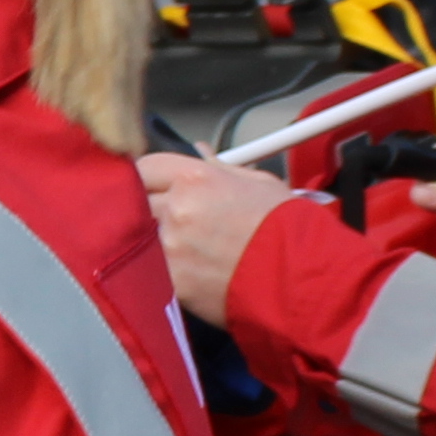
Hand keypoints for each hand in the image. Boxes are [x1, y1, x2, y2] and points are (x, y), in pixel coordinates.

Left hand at [138, 151, 304, 324]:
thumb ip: (220, 168)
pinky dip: (159, 271)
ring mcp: (169, 247)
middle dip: (146, 209)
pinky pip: (149, 270)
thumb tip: (200, 152)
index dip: (147, 178)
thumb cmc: (286, 229)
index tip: (151, 187)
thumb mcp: (259, 184)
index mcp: (195, 178)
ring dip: (150, 241)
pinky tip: (182, 272)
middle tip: (164, 220)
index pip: (145, 167)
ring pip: (139, 238)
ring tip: (180, 250)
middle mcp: (176, 208)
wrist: (300, 279)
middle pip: (135, 201)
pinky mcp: (170, 282)